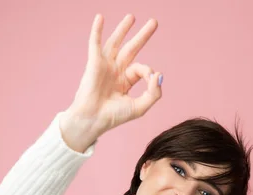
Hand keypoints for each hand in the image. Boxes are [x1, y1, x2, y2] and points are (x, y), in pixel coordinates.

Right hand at [62, 14, 161, 138]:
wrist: (93, 119)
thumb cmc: (113, 116)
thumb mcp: (139, 107)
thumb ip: (153, 93)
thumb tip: (159, 74)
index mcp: (125, 81)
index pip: (141, 69)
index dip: (149, 72)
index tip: (151, 78)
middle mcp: (115, 71)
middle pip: (132, 48)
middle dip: (143, 35)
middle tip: (154, 22)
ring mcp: (104, 66)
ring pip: (115, 42)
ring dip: (123, 29)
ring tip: (132, 17)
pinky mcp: (94, 63)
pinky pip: (95, 43)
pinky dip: (97, 30)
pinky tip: (100, 17)